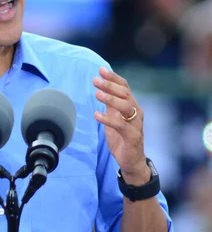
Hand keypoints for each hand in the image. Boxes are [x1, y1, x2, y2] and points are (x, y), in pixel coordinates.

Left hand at [93, 68, 149, 184]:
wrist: (131, 161)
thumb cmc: (122, 139)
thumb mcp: (114, 119)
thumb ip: (111, 106)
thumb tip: (102, 90)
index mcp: (132, 106)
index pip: (125, 87)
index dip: (114, 78)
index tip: (101, 70)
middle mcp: (136, 113)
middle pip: (125, 94)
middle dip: (110, 85)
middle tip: (95, 80)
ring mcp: (136, 125)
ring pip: (126, 107)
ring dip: (111, 99)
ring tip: (97, 94)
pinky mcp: (132, 137)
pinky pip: (121, 125)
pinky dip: (108, 119)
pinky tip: (97, 114)